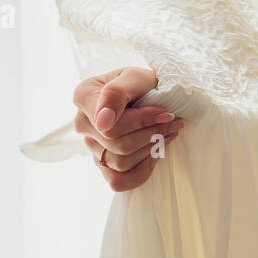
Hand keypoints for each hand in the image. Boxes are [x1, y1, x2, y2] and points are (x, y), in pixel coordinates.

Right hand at [72, 66, 183, 191]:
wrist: (150, 92)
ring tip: (169, 132)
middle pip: (117, 143)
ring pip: (120, 162)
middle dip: (152, 133)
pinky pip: (118, 181)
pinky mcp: (103, 164)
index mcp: (84, 96)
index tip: (166, 113)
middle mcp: (82, 123)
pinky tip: (155, 153)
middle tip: (174, 121)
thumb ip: (117, 92)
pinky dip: (141, 171)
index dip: (142, 121)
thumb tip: (104, 122)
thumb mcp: (135, 77)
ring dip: (151, 149)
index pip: (111, 123)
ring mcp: (91, 146)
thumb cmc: (141, 83)